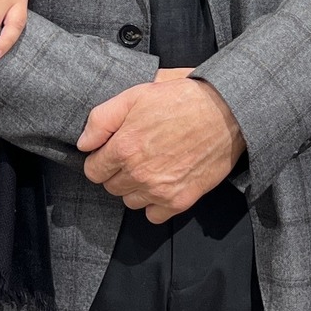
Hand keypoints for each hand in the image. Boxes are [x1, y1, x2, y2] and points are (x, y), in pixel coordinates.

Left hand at [77, 75, 244, 222]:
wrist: (227, 112)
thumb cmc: (183, 99)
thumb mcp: (136, 95)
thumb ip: (102, 119)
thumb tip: (84, 144)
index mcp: (124, 147)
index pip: (93, 170)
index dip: (102, 159)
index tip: (115, 151)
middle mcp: (139, 173)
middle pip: (111, 187)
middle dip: (119, 172)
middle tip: (138, 154)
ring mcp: (159, 190)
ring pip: (130, 201)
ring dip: (136, 188)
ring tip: (153, 166)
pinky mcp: (180, 200)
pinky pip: (154, 215)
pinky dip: (156, 203)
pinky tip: (165, 182)